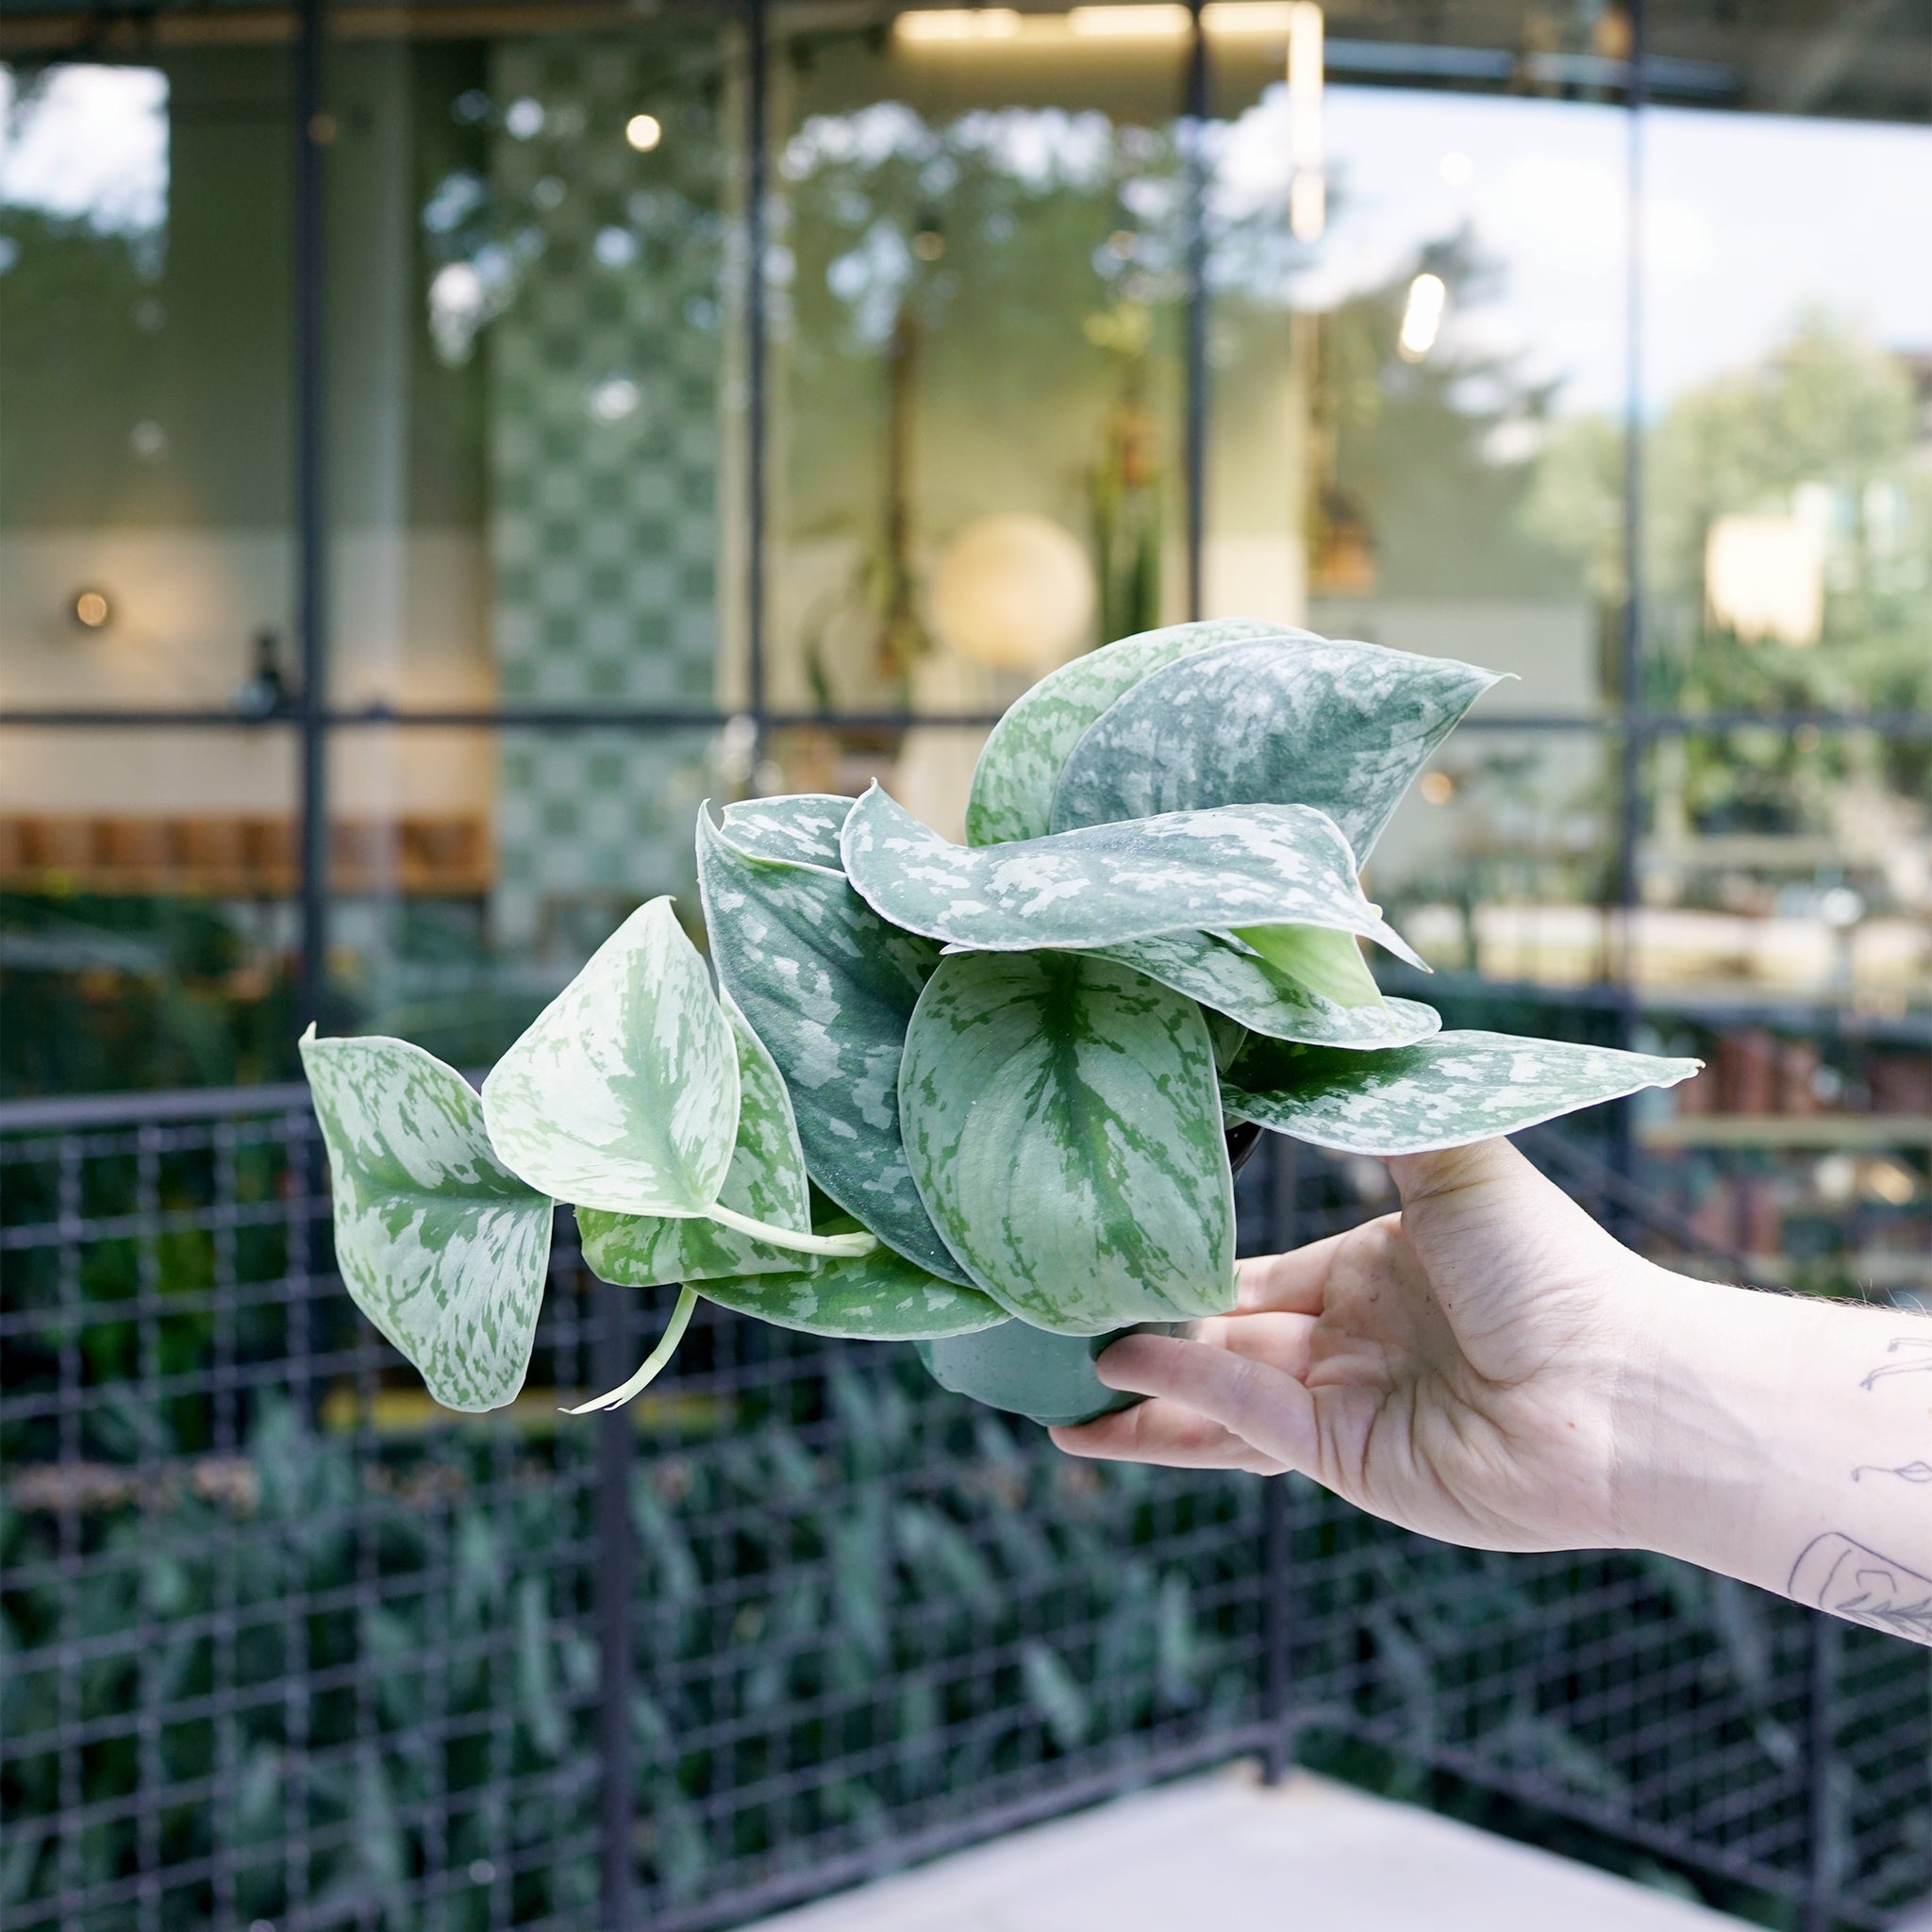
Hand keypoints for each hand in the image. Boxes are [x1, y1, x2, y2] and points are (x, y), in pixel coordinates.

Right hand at [1052, 1138, 1672, 1553]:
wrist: (1621, 1387)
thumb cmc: (1551, 1267)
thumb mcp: (1453, 1155)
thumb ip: (1376, 1104)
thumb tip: (1329, 1016)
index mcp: (1370, 1267)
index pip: (1253, 1269)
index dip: (1183, 1258)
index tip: (1113, 1238)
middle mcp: (1348, 1337)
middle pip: (1218, 1333)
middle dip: (1141, 1325)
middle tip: (1055, 1311)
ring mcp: (1342, 1405)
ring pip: (1214, 1392)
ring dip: (1140, 1385)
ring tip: (1052, 1384)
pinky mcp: (1343, 1462)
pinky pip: (1243, 1424)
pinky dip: (1178, 1400)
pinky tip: (1114, 1381)